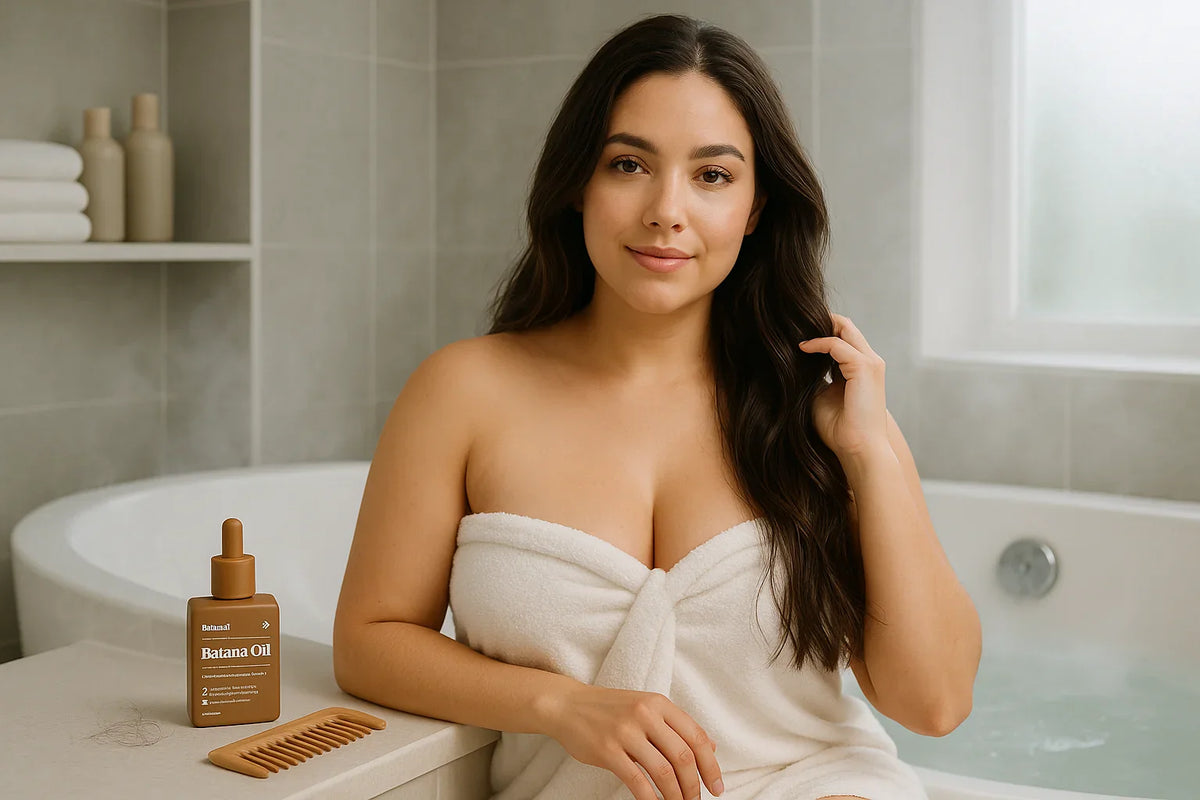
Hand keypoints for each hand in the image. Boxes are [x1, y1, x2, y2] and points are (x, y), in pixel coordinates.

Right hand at [543, 684, 723, 799]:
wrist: (568, 705)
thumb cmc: (610, 709)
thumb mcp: (647, 707)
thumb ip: (677, 725)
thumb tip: (711, 747)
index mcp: (659, 703)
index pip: (696, 737)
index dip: (711, 765)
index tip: (716, 786)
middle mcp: (645, 714)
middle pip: (683, 756)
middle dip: (694, 786)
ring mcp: (626, 732)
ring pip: (663, 771)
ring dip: (675, 795)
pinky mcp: (607, 750)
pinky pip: (636, 781)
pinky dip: (650, 798)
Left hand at [798, 313, 888, 460]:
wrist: (857, 449)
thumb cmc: (839, 429)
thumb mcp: (821, 395)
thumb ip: (814, 377)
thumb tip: (794, 364)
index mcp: (862, 368)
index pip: (844, 337)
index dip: (822, 331)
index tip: (797, 332)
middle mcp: (870, 362)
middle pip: (846, 326)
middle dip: (821, 320)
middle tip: (795, 322)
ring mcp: (870, 363)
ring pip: (845, 328)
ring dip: (819, 327)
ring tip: (796, 330)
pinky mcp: (865, 368)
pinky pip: (837, 344)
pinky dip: (818, 343)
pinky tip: (801, 348)